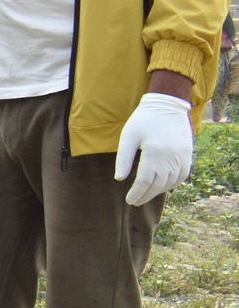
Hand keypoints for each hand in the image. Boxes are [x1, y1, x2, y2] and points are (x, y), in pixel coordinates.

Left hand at [114, 92, 194, 206]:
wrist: (167, 105)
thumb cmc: (143, 120)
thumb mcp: (128, 137)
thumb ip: (124, 159)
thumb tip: (119, 179)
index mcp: (154, 153)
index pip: (145, 181)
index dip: (137, 193)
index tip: (129, 200)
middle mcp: (171, 157)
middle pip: (158, 185)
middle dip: (146, 195)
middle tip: (135, 202)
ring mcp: (182, 156)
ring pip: (171, 182)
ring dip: (158, 191)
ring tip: (146, 195)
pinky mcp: (188, 154)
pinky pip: (183, 175)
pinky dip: (173, 184)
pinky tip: (163, 186)